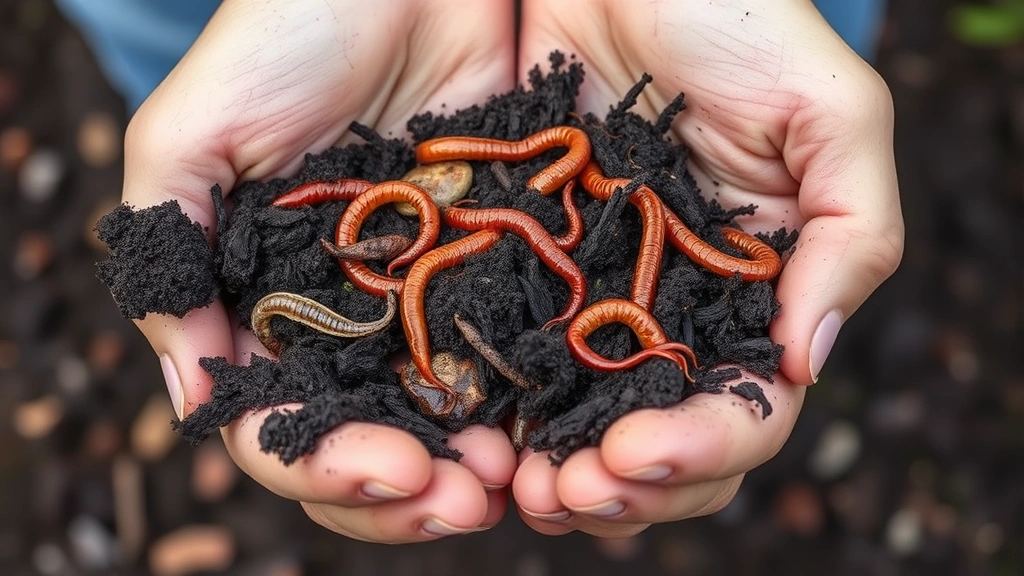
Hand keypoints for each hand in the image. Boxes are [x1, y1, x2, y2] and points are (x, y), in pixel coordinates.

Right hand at [124, 0, 516, 541]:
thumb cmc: (286, 34)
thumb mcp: (196, 140)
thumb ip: (172, 259)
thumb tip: (190, 397)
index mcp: (275, 308)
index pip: (287, 423)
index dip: (326, 464)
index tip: (388, 472)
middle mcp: (355, 319)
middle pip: (375, 441)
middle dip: (412, 489)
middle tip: (466, 500)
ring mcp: (433, 296)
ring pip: (453, 416)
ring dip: (483, 463)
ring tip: (524, 477)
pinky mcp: (505, 261)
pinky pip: (520, 348)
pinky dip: (538, 396)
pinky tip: (565, 419)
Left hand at [514, 0, 901, 535]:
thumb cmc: (734, 20)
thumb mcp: (828, 112)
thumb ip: (851, 234)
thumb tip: (803, 364)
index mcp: (753, 295)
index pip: (746, 410)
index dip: (704, 449)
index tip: (641, 453)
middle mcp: (674, 312)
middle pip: (662, 439)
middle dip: (623, 486)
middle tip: (567, 493)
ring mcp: (593, 297)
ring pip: (583, 420)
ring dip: (556, 470)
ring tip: (516, 484)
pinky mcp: (523, 269)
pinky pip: (510, 358)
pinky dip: (497, 408)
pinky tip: (470, 430)